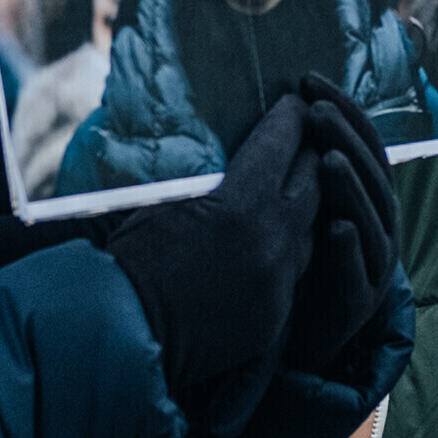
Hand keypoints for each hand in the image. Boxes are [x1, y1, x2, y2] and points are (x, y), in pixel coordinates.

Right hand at [105, 94, 320, 399]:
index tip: (294, 103)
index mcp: (241, 201)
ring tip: (290, 191)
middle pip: (315, 179)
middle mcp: (272, 238)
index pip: (283, 141)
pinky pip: (295, 273)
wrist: (121, 334)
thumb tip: (226, 148)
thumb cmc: (130, 259)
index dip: (291, 116)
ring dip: (303, 207)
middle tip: (304, 139)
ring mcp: (279, 281)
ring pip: (312, 228)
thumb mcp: (164, 200)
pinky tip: (269, 244)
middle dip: (310, 155)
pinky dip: (286, 253)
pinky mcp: (277, 314)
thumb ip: (209, 176)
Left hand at [284, 76, 400, 375]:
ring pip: (371, 220)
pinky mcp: (358, 305)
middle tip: (317, 110)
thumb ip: (297, 169)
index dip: (343, 110)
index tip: (310, 80)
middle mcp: (379, 228)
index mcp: (367, 199)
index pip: (363, 144)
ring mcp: (372, 267)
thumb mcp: (301, 210)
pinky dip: (348, 251)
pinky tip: (335, 229)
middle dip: (345, 138)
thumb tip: (265, 109)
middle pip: (372, 174)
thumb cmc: (299, 267)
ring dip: (350, 187)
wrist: (306, 339)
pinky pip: (358, 275)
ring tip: (326, 159)